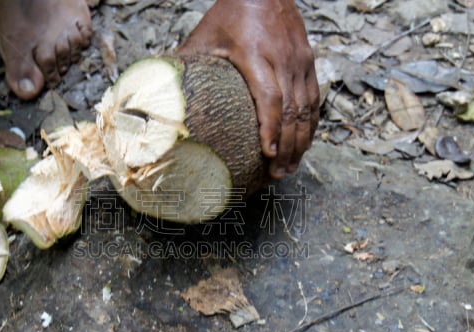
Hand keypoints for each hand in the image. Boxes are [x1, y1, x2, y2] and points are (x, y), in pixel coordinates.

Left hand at [177, 0, 318, 178]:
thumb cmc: (230, 12)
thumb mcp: (205, 34)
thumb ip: (187, 62)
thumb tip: (159, 91)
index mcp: (257, 54)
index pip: (270, 97)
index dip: (271, 128)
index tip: (268, 154)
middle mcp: (284, 60)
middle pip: (292, 111)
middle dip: (287, 147)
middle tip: (277, 174)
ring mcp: (300, 61)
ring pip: (307, 109)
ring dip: (301, 141)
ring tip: (290, 167)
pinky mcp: (309, 62)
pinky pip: (314, 100)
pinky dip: (310, 125)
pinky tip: (303, 144)